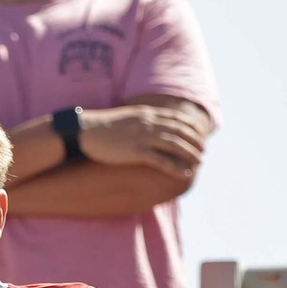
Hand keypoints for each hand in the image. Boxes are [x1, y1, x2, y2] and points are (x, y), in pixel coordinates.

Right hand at [77, 105, 205, 180]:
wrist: (83, 131)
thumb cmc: (100, 127)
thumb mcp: (125, 118)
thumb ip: (139, 119)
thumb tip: (147, 124)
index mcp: (146, 114)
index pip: (176, 118)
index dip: (190, 127)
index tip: (198, 134)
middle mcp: (148, 124)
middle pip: (179, 131)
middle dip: (194, 141)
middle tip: (203, 150)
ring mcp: (142, 137)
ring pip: (175, 144)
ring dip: (190, 153)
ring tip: (199, 162)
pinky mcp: (135, 151)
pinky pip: (161, 160)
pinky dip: (175, 167)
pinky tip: (184, 173)